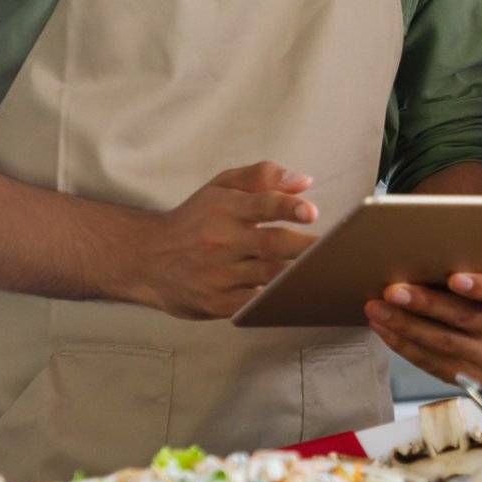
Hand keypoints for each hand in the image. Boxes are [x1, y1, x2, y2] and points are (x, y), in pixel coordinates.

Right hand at [126, 162, 317, 319]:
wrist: (147, 258)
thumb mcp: (221, 186)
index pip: (261, 204)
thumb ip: (261, 177)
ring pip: (268, 276)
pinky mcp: (216, 302)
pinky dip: (277, 299)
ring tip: (325, 271)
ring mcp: (218, 274)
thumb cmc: (195, 218)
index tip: (310, 212)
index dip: (287, 207)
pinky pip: (255, 303)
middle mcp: (221, 241)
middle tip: (334, 249)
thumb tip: (304, 182)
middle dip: (305, 248)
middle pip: (271, 245)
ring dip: (298, 275)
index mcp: (224, 208)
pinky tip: (298, 294)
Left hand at [364, 272, 481, 383]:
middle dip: (425, 304)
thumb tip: (427, 252)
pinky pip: (431, 363)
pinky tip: (385, 329)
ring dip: (405, 325)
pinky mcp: (472, 379)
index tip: (453, 278)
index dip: (480, 287)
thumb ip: (475, 263)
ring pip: (443, 343)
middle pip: (466, 319)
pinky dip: (404, 344)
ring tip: (378, 309)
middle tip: (393, 291)